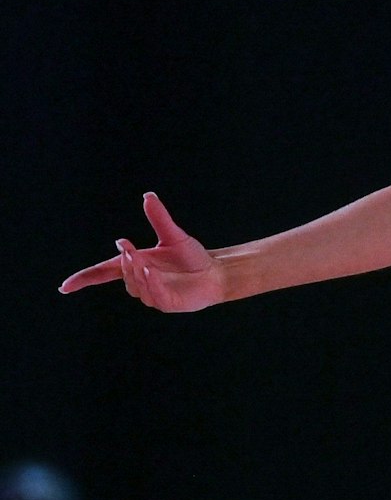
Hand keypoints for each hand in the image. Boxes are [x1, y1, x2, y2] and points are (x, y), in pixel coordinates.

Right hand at [59, 193, 226, 311]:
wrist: (216, 271)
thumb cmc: (193, 257)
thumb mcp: (173, 235)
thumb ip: (159, 218)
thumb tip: (148, 196)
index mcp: (135, 265)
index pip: (103, 273)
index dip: (84, 280)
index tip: (65, 287)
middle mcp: (141, 281)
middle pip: (121, 275)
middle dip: (124, 263)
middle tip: (130, 249)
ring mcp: (154, 294)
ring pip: (136, 286)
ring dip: (136, 273)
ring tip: (143, 261)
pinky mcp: (168, 303)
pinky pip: (155, 295)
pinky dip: (151, 284)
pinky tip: (152, 272)